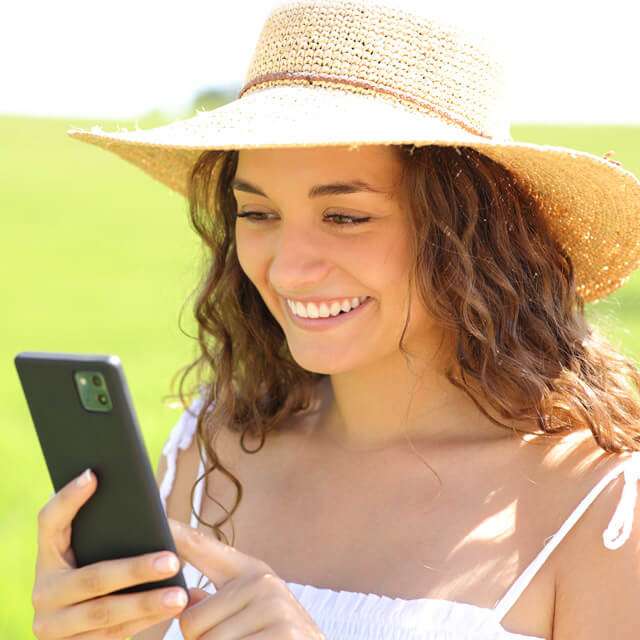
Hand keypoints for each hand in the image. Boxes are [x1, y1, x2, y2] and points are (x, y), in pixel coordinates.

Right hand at [32, 469, 188, 638]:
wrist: (80, 627)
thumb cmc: (99, 567)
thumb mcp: (95, 547)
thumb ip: (108, 526)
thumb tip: (133, 500)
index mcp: (47, 556)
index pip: (49, 521)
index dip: (68, 498)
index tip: (94, 475)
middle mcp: (44, 591)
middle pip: (93, 577)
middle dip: (136, 570)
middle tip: (173, 560)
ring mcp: (53, 625)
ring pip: (106, 613)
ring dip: (147, 603)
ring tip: (180, 594)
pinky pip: (112, 635)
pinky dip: (145, 622)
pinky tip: (171, 610)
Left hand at [168, 518, 325, 638]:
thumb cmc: (275, 635)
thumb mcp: (251, 609)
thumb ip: (217, 599)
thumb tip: (184, 596)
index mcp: (251, 571)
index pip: (203, 547)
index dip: (176, 534)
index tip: (155, 518)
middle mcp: (262, 582)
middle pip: (190, 621)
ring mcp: (273, 608)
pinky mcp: (282, 635)